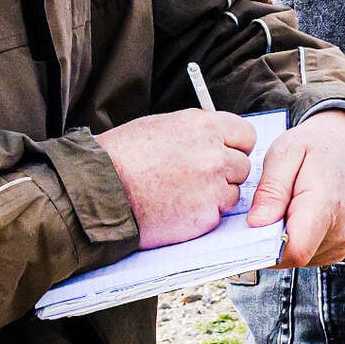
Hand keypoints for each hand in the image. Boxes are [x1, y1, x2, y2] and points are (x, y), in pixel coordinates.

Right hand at [99, 110, 258, 248]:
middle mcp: (214, 155)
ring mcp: (212, 187)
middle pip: (243, 166)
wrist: (99, 192)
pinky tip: (176, 210)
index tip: (225, 152)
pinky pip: (216, 216)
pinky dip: (201, 215)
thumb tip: (215, 137)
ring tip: (181, 194)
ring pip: (232, 193)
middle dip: (226, 173)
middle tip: (198, 178)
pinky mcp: (205, 216)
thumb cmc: (121, 156)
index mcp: (204, 127)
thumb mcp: (160, 127)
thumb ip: (195, 131)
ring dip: (215, 196)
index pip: (245, 134)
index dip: (235, 145)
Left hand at [246, 114, 344, 269]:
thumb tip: (256, 223)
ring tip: (284, 210)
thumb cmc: (318, 146)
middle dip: (270, 242)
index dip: (266, 246)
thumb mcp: (285, 152)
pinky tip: (295, 218)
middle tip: (265, 212)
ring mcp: (343, 240)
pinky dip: (295, 242)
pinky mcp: (341, 245)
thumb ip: (271, 189)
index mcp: (326, 205)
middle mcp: (340, 229)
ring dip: (282, 242)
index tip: (251, 229)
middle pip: (292, 257)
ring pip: (298, 259)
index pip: (294, 249)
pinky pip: (309, 256)